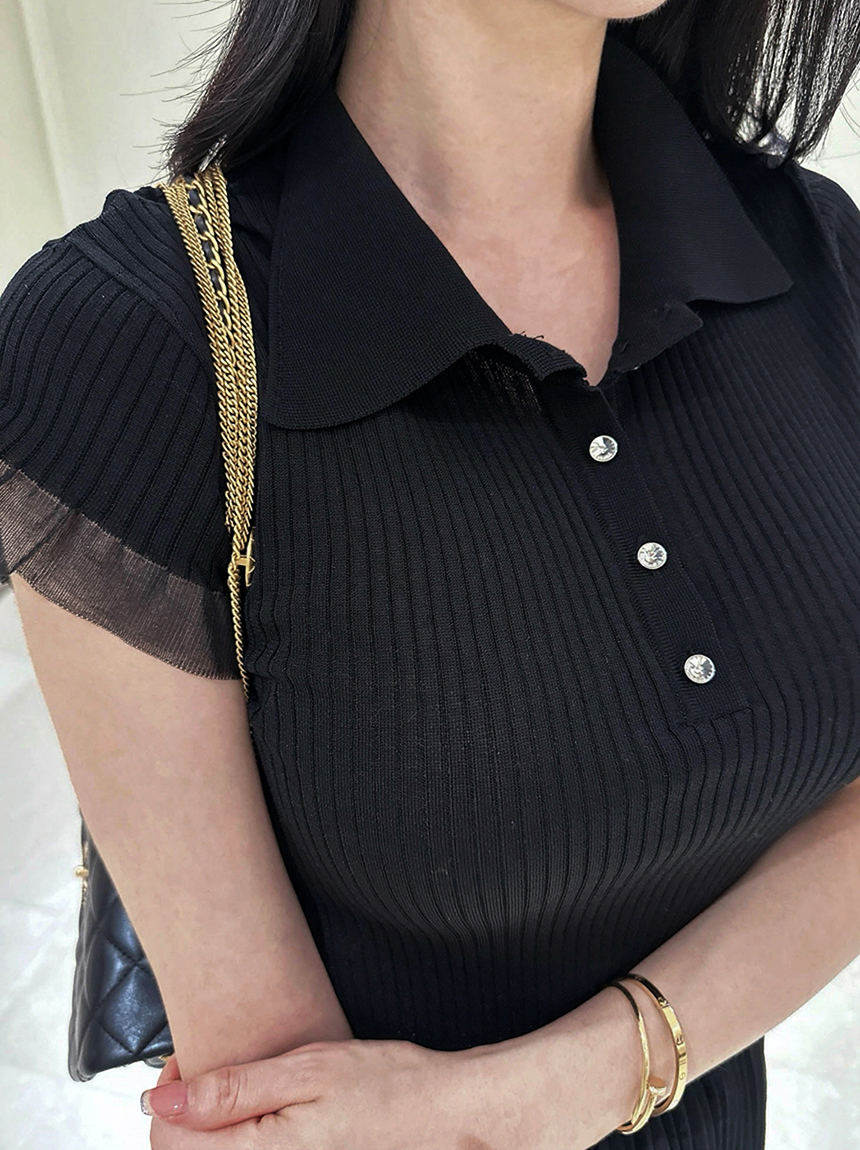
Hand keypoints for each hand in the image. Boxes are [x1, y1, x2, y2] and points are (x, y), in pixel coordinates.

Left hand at [142, 1034, 593, 1149]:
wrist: (448, 1118)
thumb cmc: (393, 1087)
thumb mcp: (310, 1070)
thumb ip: (234, 1089)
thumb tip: (165, 1100)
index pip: (169, 1140)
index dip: (168, 1095)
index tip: (188, 1064)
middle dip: (186, 1117)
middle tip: (210, 1075)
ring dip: (210, 1134)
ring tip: (238, 1094)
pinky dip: (241, 1142)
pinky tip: (264, 1120)